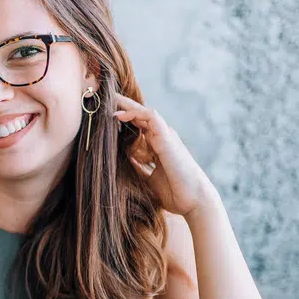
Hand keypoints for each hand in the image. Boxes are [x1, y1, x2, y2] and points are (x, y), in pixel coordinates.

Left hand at [114, 94, 216, 216]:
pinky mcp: (167, 137)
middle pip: (140, 116)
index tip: (105, 116)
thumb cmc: (174, 192)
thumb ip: (138, 167)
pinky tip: (119, 115)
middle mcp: (162, 138)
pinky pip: (151, 117)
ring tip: (109, 99)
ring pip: (144, 112)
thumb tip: (125, 161)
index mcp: (157, 146)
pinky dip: (135, 113)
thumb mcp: (148, 178)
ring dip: (126, 105)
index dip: (124, 120)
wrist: (192, 200)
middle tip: (105, 98)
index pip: (138, 127)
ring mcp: (165, 136)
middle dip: (123, 106)